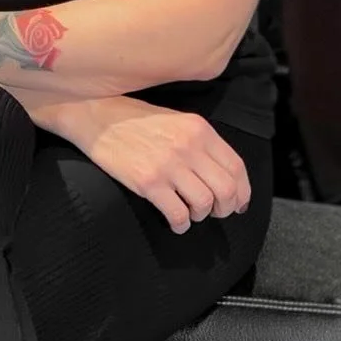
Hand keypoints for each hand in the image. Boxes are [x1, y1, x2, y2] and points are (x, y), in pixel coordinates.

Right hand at [75, 98, 251, 234]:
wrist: (97, 115)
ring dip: (201, 216)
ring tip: (190, 213)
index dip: (242, 191)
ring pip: (204, 204)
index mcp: (200, 130)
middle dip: (226, 208)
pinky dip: (180, 225)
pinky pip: (177, 214)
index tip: (239, 203)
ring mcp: (168, 165)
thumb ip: (200, 143)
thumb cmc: (135, 119)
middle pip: (226, 189)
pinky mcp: (148, 181)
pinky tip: (175, 223)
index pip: (236, 167)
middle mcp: (189, 146)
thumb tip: (221, 175)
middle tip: (215, 213)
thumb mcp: (177, 121)